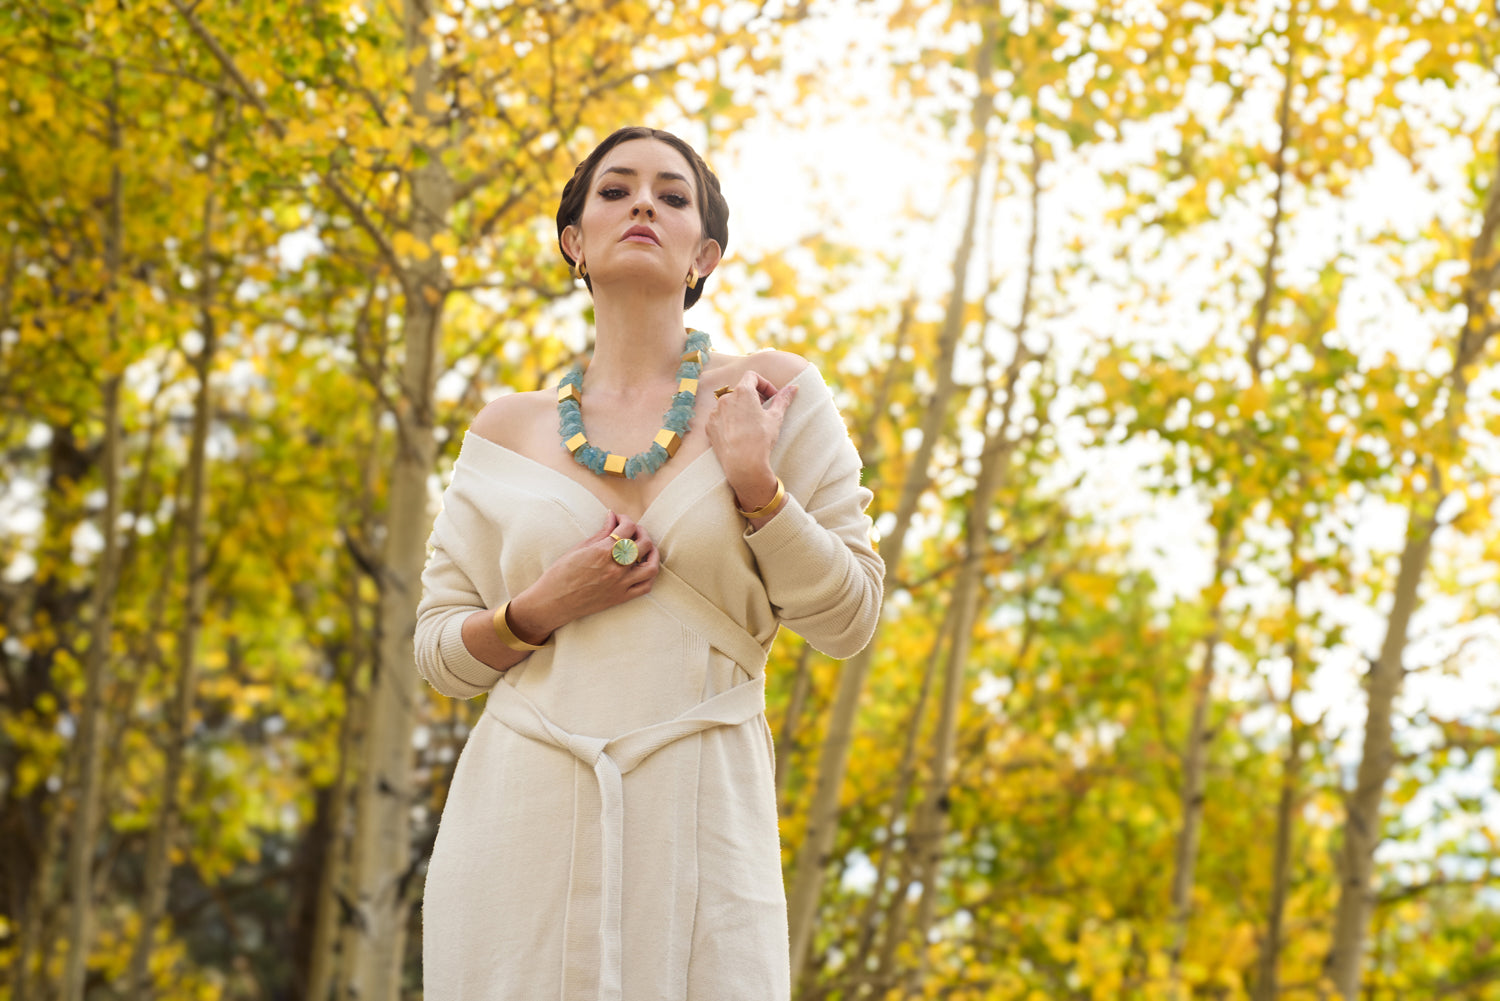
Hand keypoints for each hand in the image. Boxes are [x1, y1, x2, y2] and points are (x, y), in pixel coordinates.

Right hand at [506, 512, 660, 641]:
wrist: (553, 602)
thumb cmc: (560, 574)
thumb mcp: (579, 548)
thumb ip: (601, 532)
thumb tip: (613, 516)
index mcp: (602, 552)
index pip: (628, 528)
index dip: (626, 519)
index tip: (620, 519)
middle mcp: (615, 568)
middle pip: (643, 544)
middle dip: (641, 532)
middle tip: (633, 531)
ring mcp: (620, 585)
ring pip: (651, 567)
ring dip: (652, 553)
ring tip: (645, 548)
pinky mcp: (621, 598)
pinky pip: (645, 587)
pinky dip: (649, 576)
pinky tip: (642, 568)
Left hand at [705, 370, 796, 510]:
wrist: (743, 465)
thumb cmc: (761, 440)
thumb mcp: (775, 418)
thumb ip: (783, 399)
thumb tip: (794, 387)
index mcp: (743, 392)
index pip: (752, 376)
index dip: (764, 384)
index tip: (771, 397)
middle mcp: (726, 398)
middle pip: (740, 389)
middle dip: (753, 396)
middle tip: (763, 410)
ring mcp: (715, 412)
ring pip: (729, 403)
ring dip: (740, 408)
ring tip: (751, 423)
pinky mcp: (709, 426)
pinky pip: (720, 417)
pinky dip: (729, 420)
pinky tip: (739, 433)